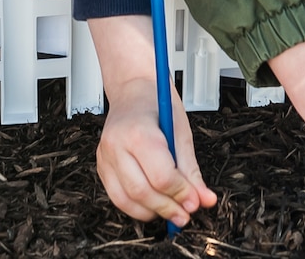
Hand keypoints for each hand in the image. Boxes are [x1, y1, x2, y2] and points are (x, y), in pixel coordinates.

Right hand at [90, 15, 214, 225]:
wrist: (132, 89)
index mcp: (138, 132)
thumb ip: (191, 169)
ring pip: (126, 200)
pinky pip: (117, 197)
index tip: (196, 202)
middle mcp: (116, 146)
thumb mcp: (181, 131)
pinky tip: (154, 205)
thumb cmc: (157, 103)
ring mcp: (105, 157)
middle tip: (186, 214)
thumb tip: (204, 199)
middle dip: (167, 208)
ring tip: (172, 212)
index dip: (181, 194)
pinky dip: (137, 207)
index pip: (161, 176)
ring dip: (152, 212)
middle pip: (141, 191)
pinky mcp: (101, 166)